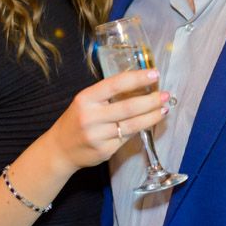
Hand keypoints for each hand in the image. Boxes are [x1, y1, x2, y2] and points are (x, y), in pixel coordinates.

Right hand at [49, 69, 167, 169]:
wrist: (60, 149)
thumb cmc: (77, 120)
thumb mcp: (86, 101)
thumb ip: (107, 94)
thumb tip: (140, 83)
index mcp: (86, 99)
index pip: (115, 84)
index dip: (137, 78)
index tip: (154, 74)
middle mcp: (90, 117)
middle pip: (128, 107)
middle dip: (151, 100)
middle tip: (165, 95)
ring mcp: (98, 136)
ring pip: (132, 125)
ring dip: (152, 116)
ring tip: (164, 109)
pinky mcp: (105, 150)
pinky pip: (128, 138)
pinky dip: (141, 128)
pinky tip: (149, 122)